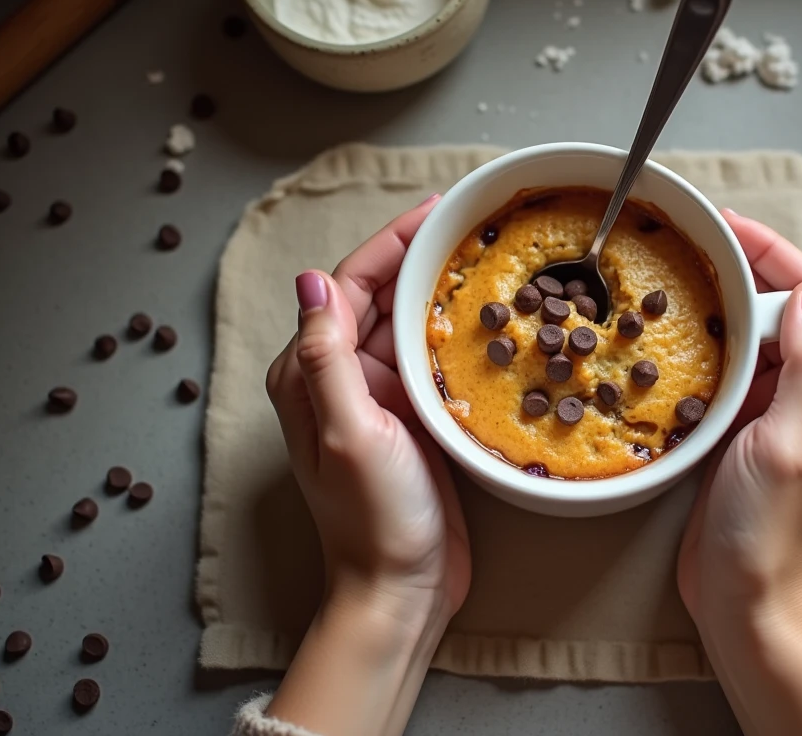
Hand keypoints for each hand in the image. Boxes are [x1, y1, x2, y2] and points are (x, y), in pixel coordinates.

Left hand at [264, 195, 470, 735]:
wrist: (401, 589)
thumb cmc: (372, 518)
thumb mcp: (348, 431)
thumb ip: (327, 356)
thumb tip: (309, 279)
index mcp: (313, 374)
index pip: (347, 286)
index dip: (391, 243)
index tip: (436, 212)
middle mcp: (342, 378)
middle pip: (382, 298)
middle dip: (422, 257)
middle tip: (475, 226)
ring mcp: (381, 399)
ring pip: (411, 326)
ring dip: (444, 292)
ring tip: (489, 259)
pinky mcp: (415, 420)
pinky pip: (435, 361)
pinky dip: (458, 335)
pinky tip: (492, 320)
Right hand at [677, 210, 801, 735]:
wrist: (748, 603)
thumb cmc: (773, 535)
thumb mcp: (792, 446)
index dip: (770, 248)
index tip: (721, 222)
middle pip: (785, 303)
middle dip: (739, 265)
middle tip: (683, 240)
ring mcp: (785, 407)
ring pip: (755, 330)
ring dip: (719, 299)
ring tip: (670, 271)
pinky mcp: (750, 426)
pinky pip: (731, 365)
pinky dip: (705, 340)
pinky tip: (669, 331)